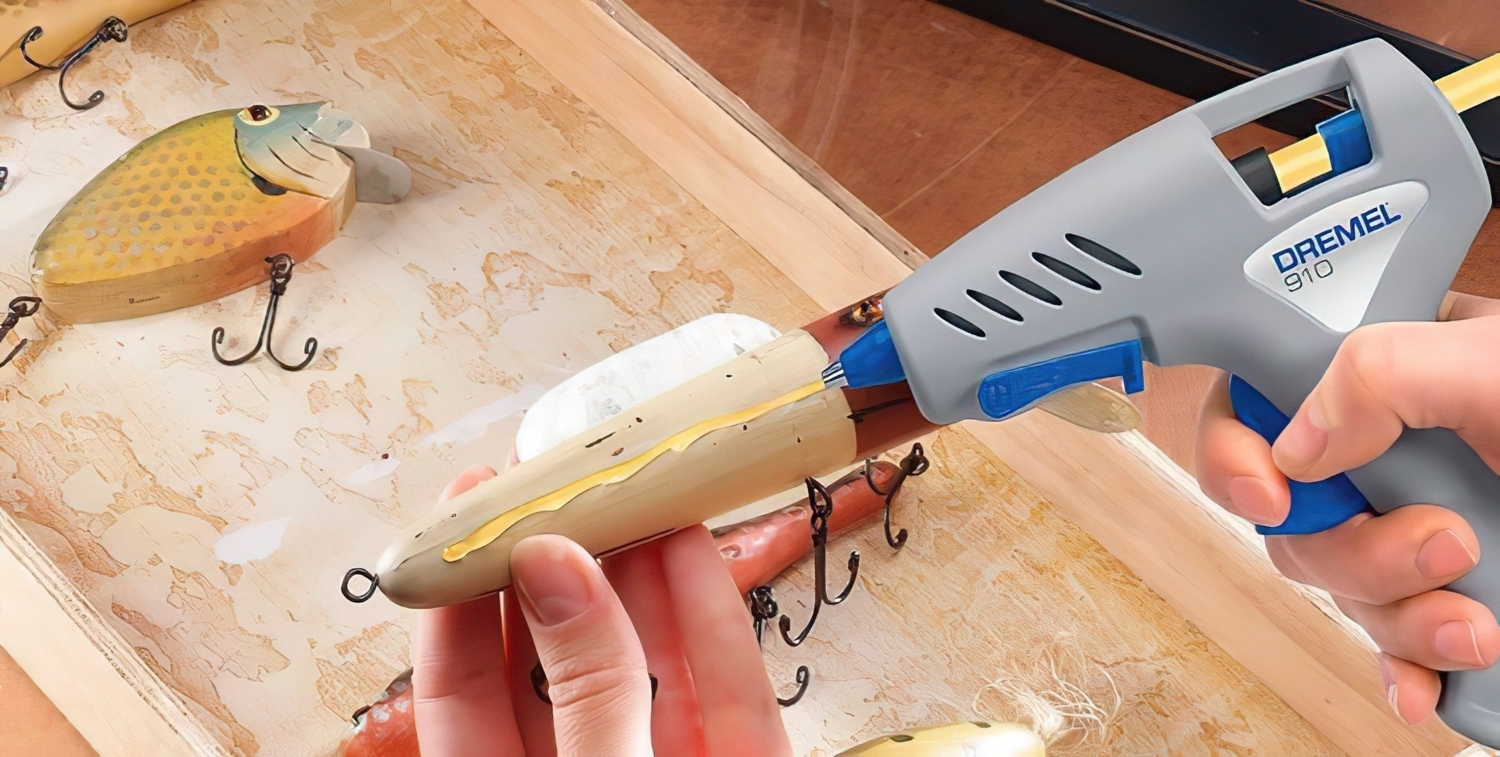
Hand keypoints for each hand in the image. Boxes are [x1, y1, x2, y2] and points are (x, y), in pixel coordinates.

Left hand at [413, 466, 791, 756]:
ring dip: (640, 570)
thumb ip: (585, 688)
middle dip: (563, 560)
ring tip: (632, 484)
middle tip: (563, 474)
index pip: (463, 685)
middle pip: (557, 656)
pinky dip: (711, 613)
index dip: (459, 594)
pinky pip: (726, 688)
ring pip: (646, 659)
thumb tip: (550, 566)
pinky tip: (691, 543)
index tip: (472, 505)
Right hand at [1195, 292, 1499, 723]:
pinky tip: (1433, 685)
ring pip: (1340, 594)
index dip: (1237, 455)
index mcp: (1381, 385)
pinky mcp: (1446, 601)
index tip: (1271, 490)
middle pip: (1291, 523)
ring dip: (1400, 621)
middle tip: (1444, 543)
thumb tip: (1296, 442)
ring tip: (1482, 618)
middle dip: (1356, 553)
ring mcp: (1414, 535)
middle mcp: (1387, 461)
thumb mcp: (1496, 366)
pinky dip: (1408, 674)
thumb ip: (1383, 371)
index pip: (1256, 411)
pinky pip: (1391, 651)